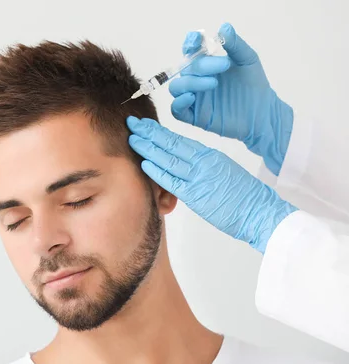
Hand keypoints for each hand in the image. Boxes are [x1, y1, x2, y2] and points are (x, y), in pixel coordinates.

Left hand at [127, 116, 296, 252]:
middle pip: (171, 144)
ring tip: (132, 139)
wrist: (261, 211)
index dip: (158, 131)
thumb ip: (202, 166)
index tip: (144, 124)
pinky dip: (157, 172)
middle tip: (131, 123)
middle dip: (148, 133)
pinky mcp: (197, 196)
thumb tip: (183, 164)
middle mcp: (203, 162)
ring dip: (148, 148)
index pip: (178, 139)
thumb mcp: (223, 172)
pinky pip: (173, 181)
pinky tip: (144, 163)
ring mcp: (199, 178)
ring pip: (168, 159)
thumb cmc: (244, 196)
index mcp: (209, 155)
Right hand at [169, 23, 293, 175]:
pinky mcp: (194, 116)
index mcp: (206, 64)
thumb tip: (224, 27)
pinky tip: (193, 97)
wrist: (262, 111)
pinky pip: (176, 110)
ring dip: (191, 82)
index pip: (190, 50)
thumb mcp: (247, 59)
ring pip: (177, 88)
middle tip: (225, 66)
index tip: (197, 39)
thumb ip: (235, 45)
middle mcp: (197, 79)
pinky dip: (180, 102)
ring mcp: (194, 98)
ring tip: (214, 83)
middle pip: (185, 69)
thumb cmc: (254, 84)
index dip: (189, 43)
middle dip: (202, 65)